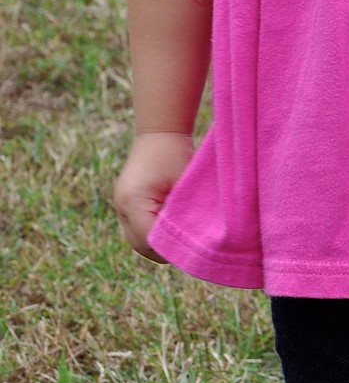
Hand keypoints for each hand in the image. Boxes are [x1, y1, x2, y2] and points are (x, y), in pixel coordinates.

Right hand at [113, 132, 194, 260]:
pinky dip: (153, 234)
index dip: (172, 248)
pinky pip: (138, 231)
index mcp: (133, 201)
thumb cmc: (176, 154)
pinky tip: (172, 229)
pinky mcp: (126, 205)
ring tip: (182, 239)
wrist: (159, 132)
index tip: (194, 248)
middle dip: (165, 250)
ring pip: (138, 242)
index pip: (151, 240)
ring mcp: (121, 206)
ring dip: (158, 244)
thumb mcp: (184, 185)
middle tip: (190, 248)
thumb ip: (184, 215)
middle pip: (142, 246)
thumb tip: (194, 243)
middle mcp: (122, 207)